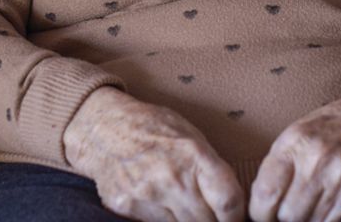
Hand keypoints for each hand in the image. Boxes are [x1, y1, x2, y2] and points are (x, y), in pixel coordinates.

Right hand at [63, 86, 245, 221]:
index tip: (236, 219)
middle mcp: (172, 177)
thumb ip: (211, 168)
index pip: (228, 201)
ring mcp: (148, 195)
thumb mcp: (191, 136)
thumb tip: (234, 203)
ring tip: (184, 205)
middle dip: (213, 221)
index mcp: (194, 154)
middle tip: (211, 215)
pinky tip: (162, 205)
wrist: (104, 128)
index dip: (237, 217)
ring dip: (189, 221)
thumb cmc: (153, 128)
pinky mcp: (128, 208)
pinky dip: (165, 220)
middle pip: (207, 221)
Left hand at [248, 78, 340, 221]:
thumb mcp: (297, 133)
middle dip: (286, 218)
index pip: (264, 196)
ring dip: (310, 219)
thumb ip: (277, 167)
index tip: (264, 214)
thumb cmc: (333, 126)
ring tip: (314, 203)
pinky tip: (333, 202)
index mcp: (295, 141)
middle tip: (291, 209)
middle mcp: (319, 158)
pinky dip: (332, 219)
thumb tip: (260, 208)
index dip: (260, 214)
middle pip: (288, 216)